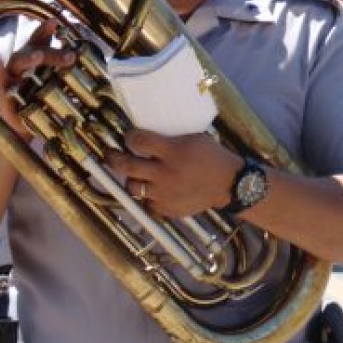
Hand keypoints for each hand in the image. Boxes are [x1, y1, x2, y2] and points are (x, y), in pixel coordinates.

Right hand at [0, 24, 72, 139]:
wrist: (24, 126)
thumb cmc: (40, 98)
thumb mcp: (56, 82)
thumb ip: (68, 70)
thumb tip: (91, 60)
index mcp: (34, 57)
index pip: (41, 39)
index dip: (47, 29)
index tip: (57, 21)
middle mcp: (22, 63)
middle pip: (34, 50)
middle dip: (51, 52)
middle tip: (70, 56)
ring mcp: (11, 76)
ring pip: (18, 62)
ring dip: (29, 57)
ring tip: (38, 56)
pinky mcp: (4, 93)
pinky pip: (0, 81)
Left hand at [108, 129, 242, 219]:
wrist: (230, 185)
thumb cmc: (213, 158)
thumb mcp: (195, 139)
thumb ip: (170, 138)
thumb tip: (148, 134)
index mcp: (172, 151)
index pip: (137, 141)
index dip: (129, 137)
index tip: (129, 137)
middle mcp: (165, 173)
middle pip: (126, 165)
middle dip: (113, 158)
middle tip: (111, 154)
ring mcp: (165, 193)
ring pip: (133, 187)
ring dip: (132, 179)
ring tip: (136, 175)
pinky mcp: (168, 208)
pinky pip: (147, 203)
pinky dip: (148, 197)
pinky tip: (154, 190)